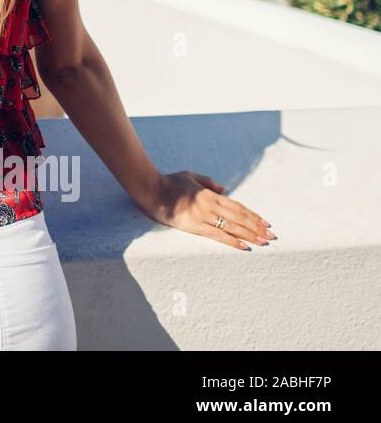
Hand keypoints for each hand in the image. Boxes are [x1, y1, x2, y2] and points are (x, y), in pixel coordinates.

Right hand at [141, 171, 274, 250]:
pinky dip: (231, 241)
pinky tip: (243, 246)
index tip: (266, 223)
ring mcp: (202, 217)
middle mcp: (209, 206)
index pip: (237, 207)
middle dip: (257, 228)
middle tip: (271, 236)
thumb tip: (224, 189)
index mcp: (209, 194)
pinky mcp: (193, 226)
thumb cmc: (170, 182)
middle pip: (238, 218)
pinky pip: (216, 235)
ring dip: (249, 236)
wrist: (150, 190)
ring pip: (231, 227)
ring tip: (263, 243)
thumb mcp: (191, 176)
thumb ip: (208, 182)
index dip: (253, 216)